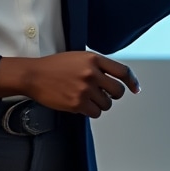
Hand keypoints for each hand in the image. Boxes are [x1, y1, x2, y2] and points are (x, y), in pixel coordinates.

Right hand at [0, 52, 139, 116]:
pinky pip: (96, 113)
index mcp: (94, 59)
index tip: (135, 88)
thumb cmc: (55, 66)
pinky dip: (91, 111)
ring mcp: (85, 89)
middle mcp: (92, 73)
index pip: (123, 71)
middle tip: (104, 94)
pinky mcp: (77, 103)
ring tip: (87, 98)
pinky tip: (82, 104)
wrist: (34, 75)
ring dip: (100, 104)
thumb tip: (116, 79)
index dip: (132, 82)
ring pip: (107, 104)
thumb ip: (98, 65)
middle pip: (118, 91)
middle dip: (113, 95)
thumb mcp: (79, 57)